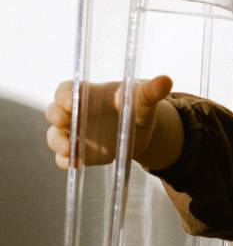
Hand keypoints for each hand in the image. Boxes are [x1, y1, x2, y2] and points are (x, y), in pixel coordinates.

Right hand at [46, 75, 173, 169]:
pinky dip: (66, 162)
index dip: (63, 96)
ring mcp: (75, 134)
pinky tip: (75, 164)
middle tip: (65, 123)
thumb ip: (151, 91)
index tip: (71, 102)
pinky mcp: (80, 153)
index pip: (65, 91)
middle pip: (54, 113)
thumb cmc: (137, 106)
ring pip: (55, 137)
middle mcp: (75, 114)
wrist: (142, 130)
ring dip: (58, 143)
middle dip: (57, 118)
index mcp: (85, 94)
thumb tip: (166, 80)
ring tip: (71, 151)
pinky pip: (65, 158)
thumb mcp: (144, 99)